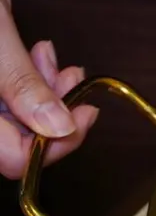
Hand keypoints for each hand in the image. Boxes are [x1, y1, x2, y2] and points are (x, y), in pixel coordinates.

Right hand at [0, 0, 97, 178]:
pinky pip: (12, 96)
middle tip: (72, 83)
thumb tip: (59, 128)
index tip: (83, 117)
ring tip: (56, 63)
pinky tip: (41, 56)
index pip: (12, 159)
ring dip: (49, 94)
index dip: (53, 146)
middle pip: (18, 142)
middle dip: (55, 115)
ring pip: (20, 119)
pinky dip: (34, 79)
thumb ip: (21, 82)